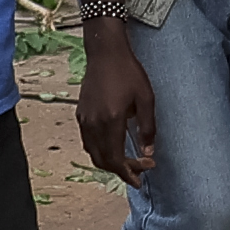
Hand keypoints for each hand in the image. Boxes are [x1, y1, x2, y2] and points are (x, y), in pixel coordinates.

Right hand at [74, 23, 159, 180]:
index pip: (115, 160)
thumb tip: (149, 153)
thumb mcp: (146, 99)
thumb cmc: (128, 72)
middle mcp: (94, 124)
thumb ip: (147, 128)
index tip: (142, 177)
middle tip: (139, 172)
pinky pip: (88, 142)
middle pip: (103, 161)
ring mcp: (84, 120)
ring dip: (110, 163)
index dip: (128, 172)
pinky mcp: (80, 114)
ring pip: (93, 154)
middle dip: (121, 171)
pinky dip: (100, 152)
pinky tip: (113, 147)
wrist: (105, 53)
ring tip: (127, 163)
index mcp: (110, 121)